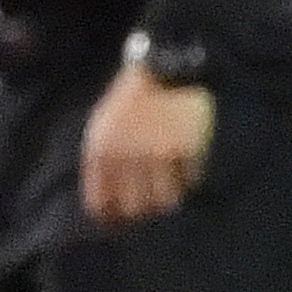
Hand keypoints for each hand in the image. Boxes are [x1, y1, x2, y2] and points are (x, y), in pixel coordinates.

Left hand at [80, 62, 214, 226]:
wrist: (163, 70)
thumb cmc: (128, 100)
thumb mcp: (102, 128)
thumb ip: (102, 162)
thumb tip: (106, 203)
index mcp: (100, 151)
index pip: (100, 201)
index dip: (109, 215)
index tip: (116, 221)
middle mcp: (127, 158)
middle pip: (135, 207)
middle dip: (141, 211)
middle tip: (148, 207)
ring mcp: (159, 155)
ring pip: (166, 200)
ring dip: (168, 199)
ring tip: (169, 191)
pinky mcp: (187, 150)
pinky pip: (191, 180)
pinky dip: (189, 180)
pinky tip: (186, 171)